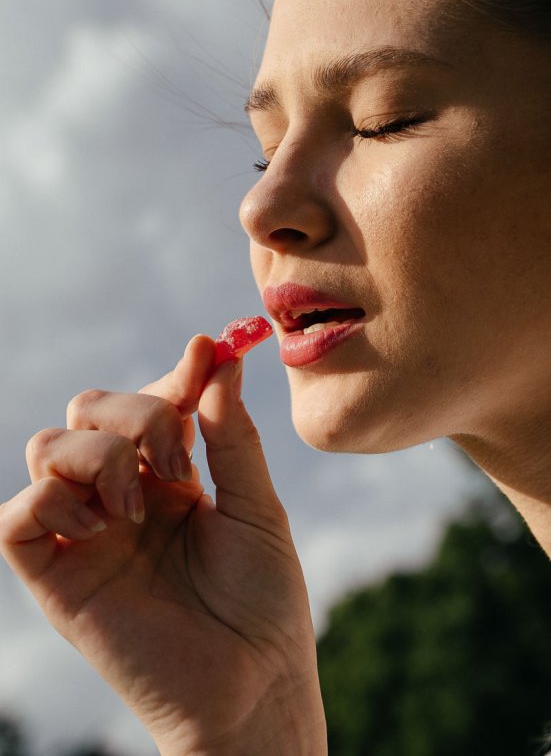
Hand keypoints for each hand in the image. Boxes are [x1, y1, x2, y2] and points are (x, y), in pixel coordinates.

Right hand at [0, 336, 325, 754]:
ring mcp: (86, 533)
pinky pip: (16, 517)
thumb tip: (222, 360)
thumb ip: (232, 436)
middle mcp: (122, 496)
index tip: (205, 351)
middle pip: (89, 409)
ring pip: (48, 447)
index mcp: (170, 478)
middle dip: (135, 413)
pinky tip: (102, 526)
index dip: (173, 375)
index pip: (151, 402)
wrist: (251, 686)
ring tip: (139, 505)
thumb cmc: (262, 602)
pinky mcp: (55, 578)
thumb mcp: (257, 508)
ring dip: (96, 455)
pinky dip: (50, 501)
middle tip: (176, 460)